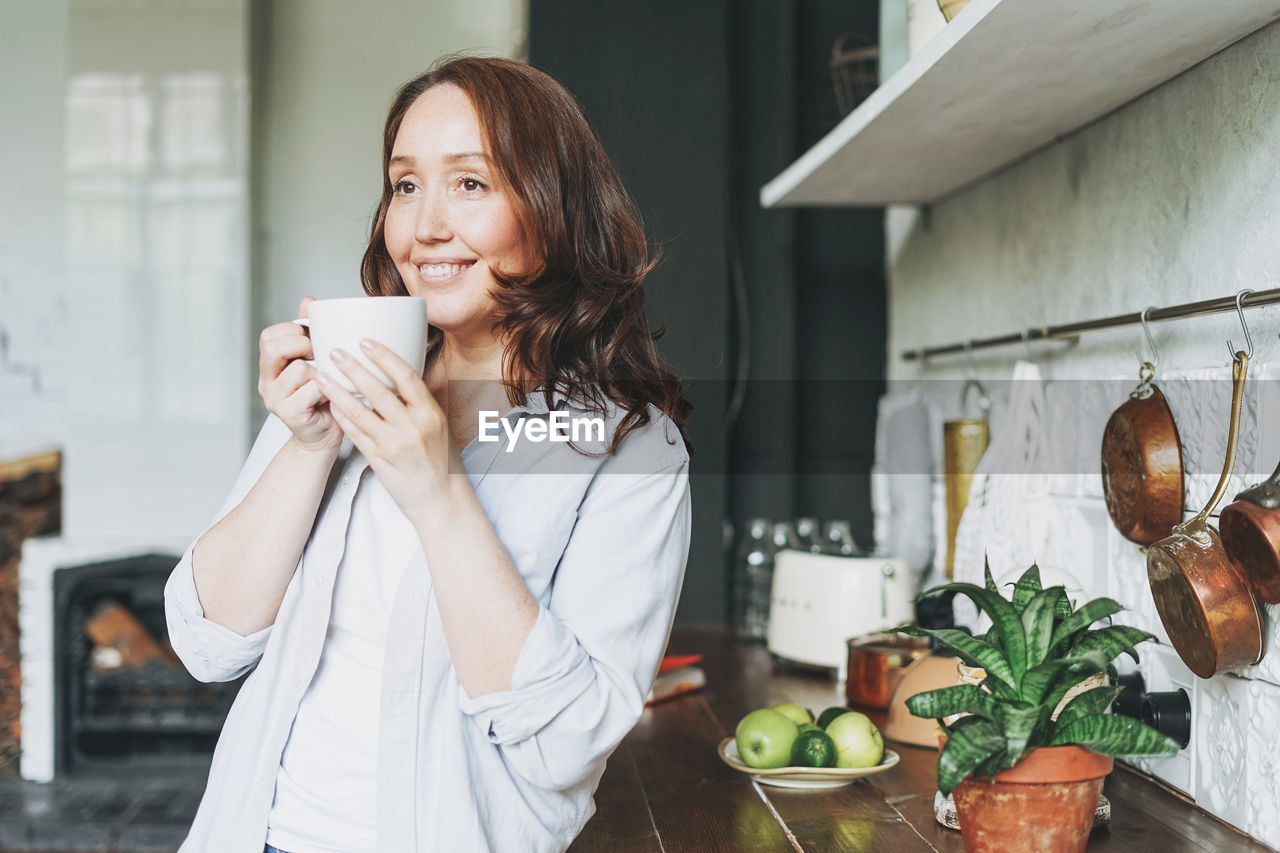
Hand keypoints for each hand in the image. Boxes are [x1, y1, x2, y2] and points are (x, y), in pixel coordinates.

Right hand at [258, 297, 341, 453]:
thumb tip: (308, 300)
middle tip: (320, 355)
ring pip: (298, 368)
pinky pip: (311, 389)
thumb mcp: (315, 360)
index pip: (270, 335)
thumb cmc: (323, 396)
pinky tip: (333, 394)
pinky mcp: (289, 414)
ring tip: (329, 380)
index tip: (314, 339)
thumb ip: (309, 332)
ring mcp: (274, 399)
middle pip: (274, 346)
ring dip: (320, 370)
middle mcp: (266, 381)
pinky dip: (327, 388)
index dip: (294, 331)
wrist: (325, 435)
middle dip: (303, 344)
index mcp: (270, 366)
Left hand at [316, 338, 456, 519]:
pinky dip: (341, 417)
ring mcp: (394, 444)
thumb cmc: (439, 458)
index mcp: (430, 413)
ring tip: (321, 376)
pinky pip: (354, 433)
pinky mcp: (378, 460)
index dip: (384, 356)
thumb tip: (400, 373)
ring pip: (359, 412)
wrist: (439, 498)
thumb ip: (420, 401)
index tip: (366, 341)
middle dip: (353, 369)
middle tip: (334, 352)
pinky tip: (329, 404)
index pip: (406, 377)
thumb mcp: (439, 424)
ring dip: (337, 392)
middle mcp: (412, 427)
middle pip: (378, 391)